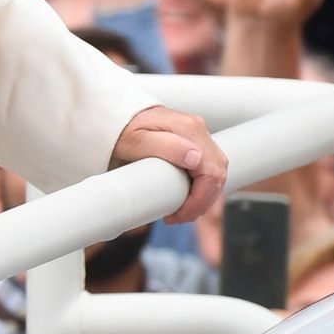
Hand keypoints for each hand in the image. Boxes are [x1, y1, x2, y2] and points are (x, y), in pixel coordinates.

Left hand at [111, 105, 227, 222]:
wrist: (116, 117)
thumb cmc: (122, 129)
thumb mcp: (137, 140)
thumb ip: (166, 147)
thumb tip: (196, 159)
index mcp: (189, 128)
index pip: (212, 172)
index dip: (200, 199)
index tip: (180, 214)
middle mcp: (198, 129)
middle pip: (217, 175)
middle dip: (201, 202)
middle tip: (177, 217)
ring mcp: (198, 135)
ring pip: (215, 174)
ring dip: (202, 197)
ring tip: (179, 210)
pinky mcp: (195, 142)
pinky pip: (208, 169)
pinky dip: (200, 188)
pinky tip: (184, 197)